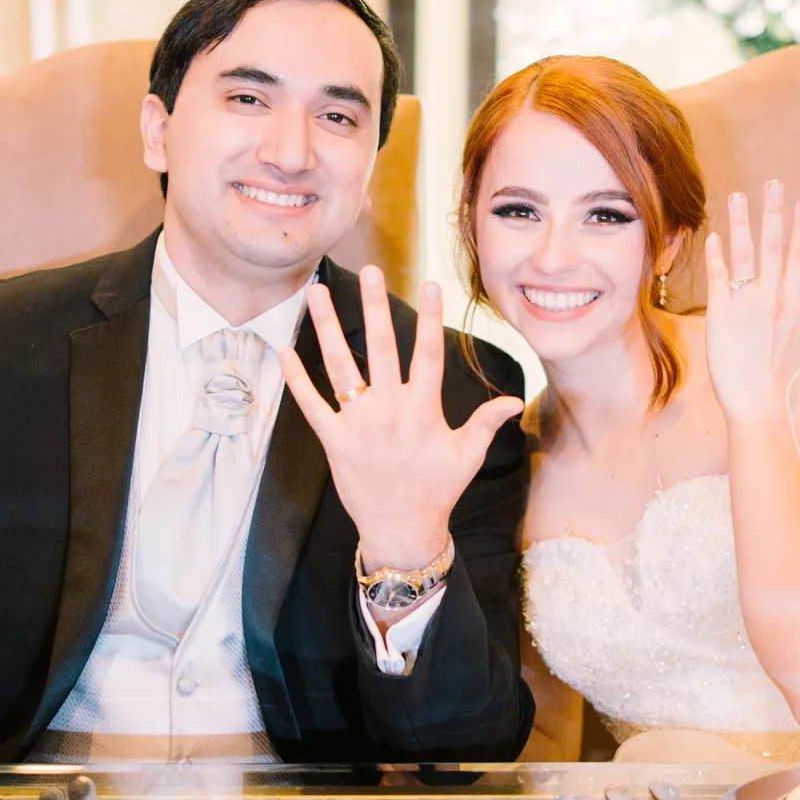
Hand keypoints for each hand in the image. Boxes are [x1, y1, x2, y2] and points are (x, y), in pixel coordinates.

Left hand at [281, 267, 523, 571]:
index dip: (430, 317)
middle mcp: (390, 410)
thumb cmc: (437, 490)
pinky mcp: (334, 441)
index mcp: (423, 410)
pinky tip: (284, 350)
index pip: (429, 353)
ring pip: (341, 366)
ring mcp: (359, 424)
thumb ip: (486, 422)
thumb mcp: (468, 456)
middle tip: (368, 272)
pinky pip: (312, 404)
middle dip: (375, 306)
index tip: (429, 282)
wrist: (402, 528)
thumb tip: (514, 400)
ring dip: (328, 327)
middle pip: (382, 347)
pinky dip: (297, 379)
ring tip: (315, 293)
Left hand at [703, 181, 799, 421]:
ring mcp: (747, 304)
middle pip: (774, 246)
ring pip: (745, 254)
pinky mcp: (721, 313)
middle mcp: (773, 298)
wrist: (756, 403)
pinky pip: (719, 277)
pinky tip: (714, 235)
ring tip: (737, 196)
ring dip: (742, 223)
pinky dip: (717, 255)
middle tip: (773, 183)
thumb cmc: (780, 376)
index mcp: (794, 303)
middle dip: (774, 213)